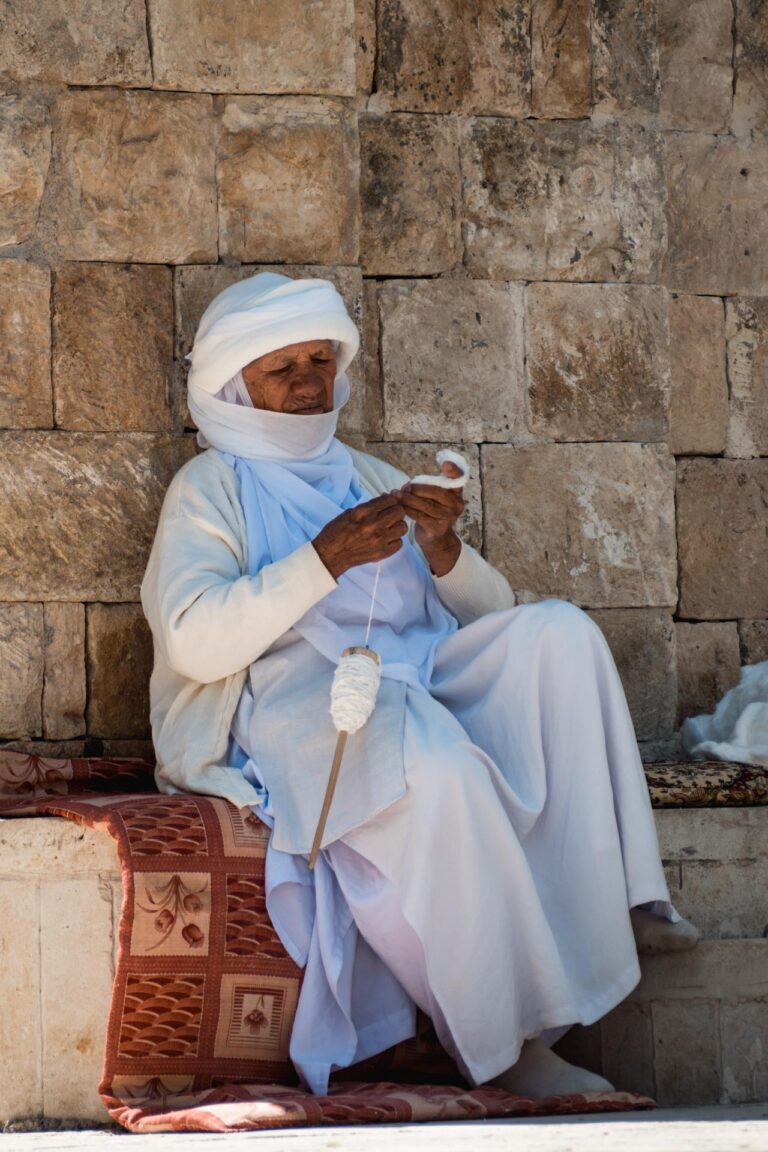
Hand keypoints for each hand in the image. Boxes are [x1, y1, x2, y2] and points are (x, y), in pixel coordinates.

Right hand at [313, 492, 407, 579]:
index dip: (390, 500)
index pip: (389, 500)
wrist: (331, 554)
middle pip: (399, 512)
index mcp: (364, 512)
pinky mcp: (383, 552)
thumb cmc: (338, 531)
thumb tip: (387, 498)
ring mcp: (380, 540)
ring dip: (397, 526)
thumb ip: (370, 506)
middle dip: (395, 511)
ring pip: (403, 527)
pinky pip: (400, 543)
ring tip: (389, 528)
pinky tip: (386, 539)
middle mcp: (374, 525)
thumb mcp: (350, 512)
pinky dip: (394, 540)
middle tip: (389, 515)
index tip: (387, 504)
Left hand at [398, 461, 463, 576]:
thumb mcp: (434, 496)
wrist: (436, 538)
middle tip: (404, 487)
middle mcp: (456, 505)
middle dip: (417, 488)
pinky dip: (408, 510)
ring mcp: (448, 518)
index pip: (459, 478)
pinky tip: (400, 507)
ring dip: (408, 499)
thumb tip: (407, 485)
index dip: (453, 470)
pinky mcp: (438, 529)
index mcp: (456, 492)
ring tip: (396, 495)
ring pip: (426, 505)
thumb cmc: (432, 512)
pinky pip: (420, 516)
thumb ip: (426, 486)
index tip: (444, 464)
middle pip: (436, 492)